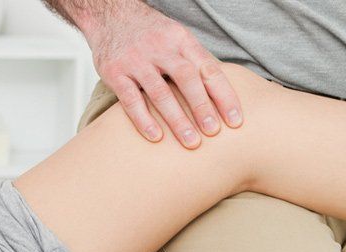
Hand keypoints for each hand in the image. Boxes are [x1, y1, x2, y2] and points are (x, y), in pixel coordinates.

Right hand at [83, 4, 240, 148]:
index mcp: (181, 40)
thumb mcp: (176, 37)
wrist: (110, 15)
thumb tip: (222, 94)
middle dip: (202, 107)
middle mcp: (160, 48)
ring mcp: (136, 60)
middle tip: (213, 132)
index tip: (235, 120)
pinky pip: (130, 99)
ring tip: (191, 142)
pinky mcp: (114, 72)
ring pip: (160, 92)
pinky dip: (143, 119)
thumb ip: (195, 61)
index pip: (208, 68)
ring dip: (177, 119)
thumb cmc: (150, 33)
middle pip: (186, 78)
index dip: (224, 95)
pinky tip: (156, 137)